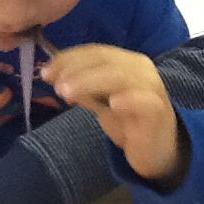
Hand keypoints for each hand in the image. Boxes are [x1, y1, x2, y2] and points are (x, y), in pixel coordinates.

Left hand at [43, 44, 186, 183]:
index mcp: (128, 63)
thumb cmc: (128, 123)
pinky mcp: (157, 111)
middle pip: (105, 60)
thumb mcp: (101, 102)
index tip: (46, 71)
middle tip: (53, 83)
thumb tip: (54, 75)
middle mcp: (141, 70)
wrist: (158, 151)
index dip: (69, 58)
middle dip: (75, 69)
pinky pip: (143, 101)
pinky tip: (113, 104)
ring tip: (66, 93)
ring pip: (119, 76)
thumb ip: (83, 87)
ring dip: (90, 82)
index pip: (96, 52)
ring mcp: (151, 89)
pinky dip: (128, 99)